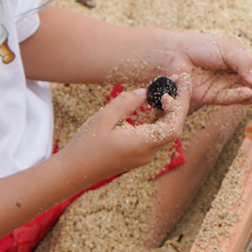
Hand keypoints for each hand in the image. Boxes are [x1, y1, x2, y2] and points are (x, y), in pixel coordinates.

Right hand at [62, 79, 191, 179]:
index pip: (173, 127)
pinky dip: (159, 118)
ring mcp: (143, 156)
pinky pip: (156, 135)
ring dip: (170, 110)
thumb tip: (144, 93)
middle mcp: (147, 153)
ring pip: (165, 131)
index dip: (178, 107)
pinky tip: (155, 105)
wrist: (72, 172)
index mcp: (141, 144)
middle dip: (178, 103)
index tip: (171, 89)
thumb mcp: (102, 119)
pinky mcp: (138, 155)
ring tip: (169, 88)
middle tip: (179, 80)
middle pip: (173, 127)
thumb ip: (125, 103)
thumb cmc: (85, 146)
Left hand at [156, 31, 251, 106]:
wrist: (175, 54)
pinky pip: (229, 99)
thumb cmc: (200, 45)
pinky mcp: (211, 97)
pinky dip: (240, 97)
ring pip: (243, 94)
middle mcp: (230, 74)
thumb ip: (244, 63)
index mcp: (236, 59)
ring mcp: (222, 86)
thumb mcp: (227, 49)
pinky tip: (248, 93)